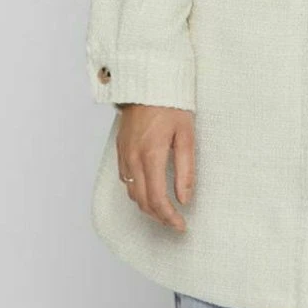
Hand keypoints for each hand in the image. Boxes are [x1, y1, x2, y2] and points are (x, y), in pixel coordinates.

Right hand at [115, 104, 194, 230]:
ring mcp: (124, 155)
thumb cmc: (171, 104)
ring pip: (132, 193)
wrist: (147, 82)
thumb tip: (185, 198)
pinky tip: (150, 190)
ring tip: (165, 210)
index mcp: (151, 155)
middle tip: (176, 222)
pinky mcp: (120, 150)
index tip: (181, 225)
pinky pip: (126, 180)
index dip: (169, 217)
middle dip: (159, 217)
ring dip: (148, 206)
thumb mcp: (186, 134)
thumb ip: (186, 168)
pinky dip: (137, 191)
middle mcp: (133, 159)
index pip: (158, 199)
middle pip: (143, 201)